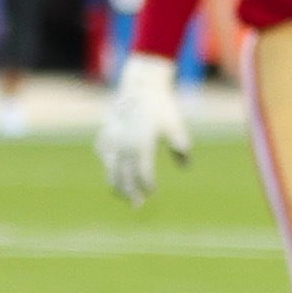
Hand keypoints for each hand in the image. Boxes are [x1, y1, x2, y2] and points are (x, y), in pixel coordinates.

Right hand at [96, 51, 188, 205]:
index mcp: (142, 143)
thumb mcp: (175, 126)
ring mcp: (112, 139)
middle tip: (138, 205)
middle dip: (129, 192)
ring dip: (117, 184)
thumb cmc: (161, 108)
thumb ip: (181, 147)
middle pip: (124, 175)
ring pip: (111, 168)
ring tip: (124, 197)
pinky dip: (110, 168)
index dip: (147, 184)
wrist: (140, 86)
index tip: (152, 192)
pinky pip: (105, 156)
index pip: (142, 172)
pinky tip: (115, 175)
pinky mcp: (105, 134)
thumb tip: (185, 166)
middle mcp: (124, 143)